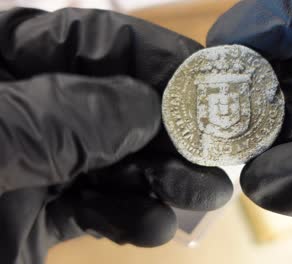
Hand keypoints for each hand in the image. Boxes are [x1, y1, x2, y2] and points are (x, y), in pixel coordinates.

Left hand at [0, 8, 231, 263]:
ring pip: (114, 159)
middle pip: (112, 103)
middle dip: (167, 127)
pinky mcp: (40, 218)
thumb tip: (146, 105)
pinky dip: (132, 218)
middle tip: (217, 146)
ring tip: (203, 193)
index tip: (208, 74)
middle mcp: (23, 108)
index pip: (86, 40)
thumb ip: (64, 116)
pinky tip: (154, 226)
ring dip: (162, 177)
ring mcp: (32, 164)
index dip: (151, 53)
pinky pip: (98, 209)